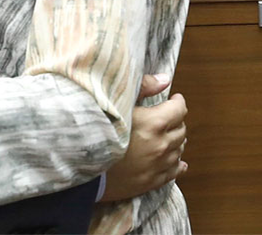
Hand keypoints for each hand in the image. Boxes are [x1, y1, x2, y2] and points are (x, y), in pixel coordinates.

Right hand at [102, 74, 187, 201]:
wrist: (80, 163)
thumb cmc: (96, 127)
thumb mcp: (117, 102)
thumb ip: (143, 87)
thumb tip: (165, 79)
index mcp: (154, 123)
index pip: (179, 110)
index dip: (177, 102)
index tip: (174, 99)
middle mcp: (160, 145)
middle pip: (181, 130)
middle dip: (176, 120)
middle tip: (167, 116)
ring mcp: (157, 165)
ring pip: (179, 150)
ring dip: (175, 141)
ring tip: (165, 135)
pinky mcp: (150, 181)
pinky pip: (174, 172)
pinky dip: (177, 163)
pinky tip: (176, 161)